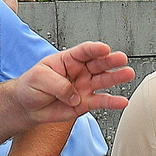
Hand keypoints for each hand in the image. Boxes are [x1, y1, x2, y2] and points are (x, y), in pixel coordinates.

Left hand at [9, 42, 134, 125]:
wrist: (28, 106)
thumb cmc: (31, 86)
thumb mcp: (39, 78)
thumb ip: (59, 84)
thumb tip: (75, 95)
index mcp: (68, 59)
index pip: (83, 51)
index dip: (94, 49)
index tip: (104, 48)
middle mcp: (80, 71)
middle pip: (98, 63)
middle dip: (111, 60)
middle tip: (121, 58)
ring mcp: (84, 87)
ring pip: (104, 80)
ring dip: (116, 77)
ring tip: (128, 74)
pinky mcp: (86, 103)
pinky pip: (101, 101)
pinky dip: (112, 102)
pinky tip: (121, 101)